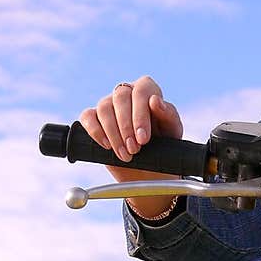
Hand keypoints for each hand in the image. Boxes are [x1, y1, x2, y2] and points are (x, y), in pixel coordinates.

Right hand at [79, 76, 184, 217]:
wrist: (150, 170)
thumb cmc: (164, 146)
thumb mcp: (172, 133)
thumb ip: (168, 116)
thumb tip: (155, 101)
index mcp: (148, 91)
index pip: (141, 90)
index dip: (141, 114)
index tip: (143, 139)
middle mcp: (127, 93)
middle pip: (120, 97)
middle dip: (127, 126)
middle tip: (134, 149)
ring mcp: (108, 104)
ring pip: (104, 108)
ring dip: (113, 133)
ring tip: (125, 154)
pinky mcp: (94, 118)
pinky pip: (87, 117)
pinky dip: (95, 131)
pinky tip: (107, 146)